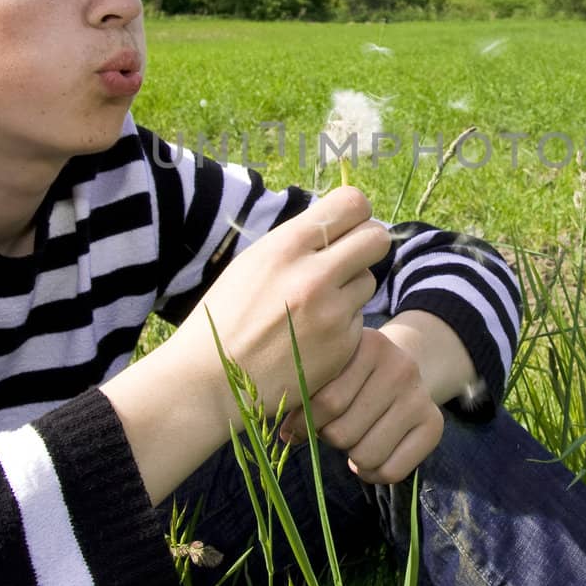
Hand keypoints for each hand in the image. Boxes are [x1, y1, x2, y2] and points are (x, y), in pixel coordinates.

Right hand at [180, 186, 388, 422]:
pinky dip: (342, 325)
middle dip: (366, 246)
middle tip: (348, 261)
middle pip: (376, 238)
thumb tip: (339, 224)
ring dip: (351, 289)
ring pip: (369, 281)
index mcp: (286, 246)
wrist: (209, 381)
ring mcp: (332, 313)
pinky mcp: (343, 345)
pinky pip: (359, 320)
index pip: (352, 204)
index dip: (354, 214)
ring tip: (315, 306)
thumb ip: (298, 242)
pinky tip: (311, 337)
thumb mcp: (254, 262)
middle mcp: (314, 275)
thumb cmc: (227, 317)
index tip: (347, 227)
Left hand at [282, 327, 444, 483]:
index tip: (295, 427)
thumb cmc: (349, 374)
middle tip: (331, 428)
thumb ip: (304, 395)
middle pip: (343, 433)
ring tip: (351, 438)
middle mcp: (401, 367)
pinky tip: (366, 457)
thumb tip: (287, 436)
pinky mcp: (434, 424)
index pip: (325, 402)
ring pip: (365, 455)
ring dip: (349, 456)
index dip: (302, 423)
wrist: (397, 369)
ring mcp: (420, 396)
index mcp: (369, 346)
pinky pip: (391, 471)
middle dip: (328, 438)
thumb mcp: (329, 371)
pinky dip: (370, 474)